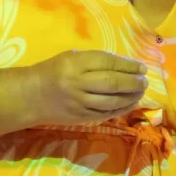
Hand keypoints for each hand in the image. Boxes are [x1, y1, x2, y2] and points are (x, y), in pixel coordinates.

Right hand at [23, 50, 148, 125]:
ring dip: (131, 97)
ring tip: (141, 91)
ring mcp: (79, 102)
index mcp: (75, 64)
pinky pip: (106, 114)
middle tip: (145, 81)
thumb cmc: (53, 71)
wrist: (30, 96)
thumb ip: (96, 60)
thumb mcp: (71, 57)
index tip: (142, 68)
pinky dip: (121, 109)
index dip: (129, 66)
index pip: (108, 63)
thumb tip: (127, 66)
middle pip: (112, 83)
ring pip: (112, 101)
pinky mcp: (80, 117)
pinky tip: (131, 103)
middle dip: (133, 82)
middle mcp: (77, 83)